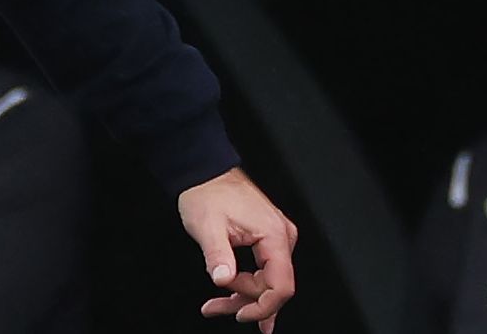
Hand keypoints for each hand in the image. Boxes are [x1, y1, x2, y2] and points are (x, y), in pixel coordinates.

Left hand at [179, 168, 296, 331]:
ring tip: (215, 304)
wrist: (204, 172)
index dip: (263, 307)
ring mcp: (276, 237)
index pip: (281, 285)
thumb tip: (224, 280)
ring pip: (267, 281)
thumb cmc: (207, 192)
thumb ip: (218, 255)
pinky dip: (246, 283)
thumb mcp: (207, 226)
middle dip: (245, 301)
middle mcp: (282, 236)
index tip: (240, 315)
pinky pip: (263, 269)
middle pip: (273, 286)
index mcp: (274, 234)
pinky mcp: (267, 238)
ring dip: (242, 295)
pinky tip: (234, 296)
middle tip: (215, 307)